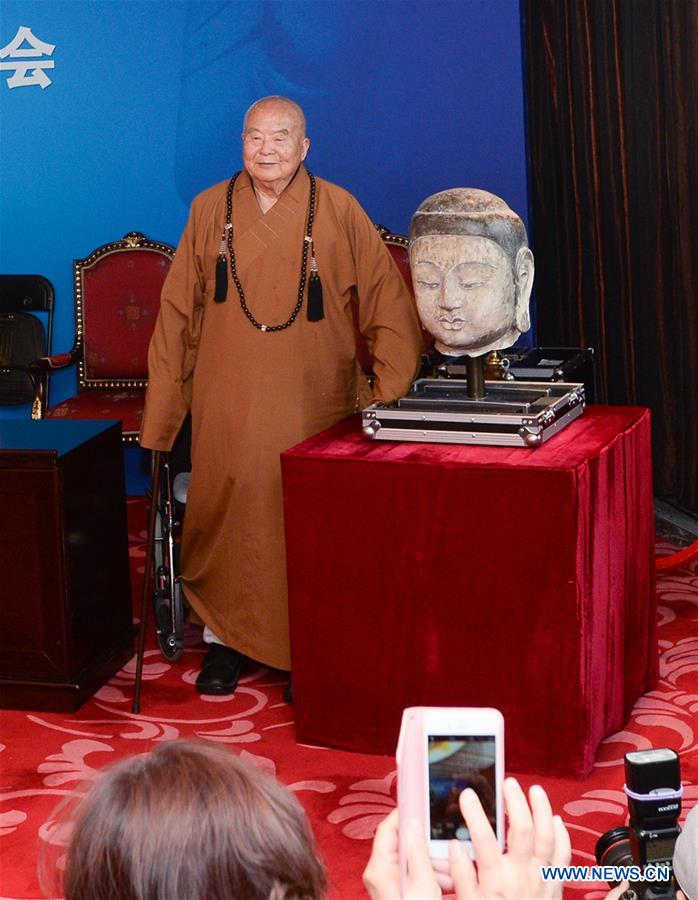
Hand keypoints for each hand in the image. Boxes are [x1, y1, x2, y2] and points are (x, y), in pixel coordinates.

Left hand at [363, 808, 440, 898]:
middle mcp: (378, 873)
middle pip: (400, 843)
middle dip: (424, 843)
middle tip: (441, 845)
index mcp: (379, 868)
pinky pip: (409, 870)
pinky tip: (442, 879)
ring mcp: (385, 881)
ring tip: (447, 867)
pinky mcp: (394, 888)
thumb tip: (415, 824)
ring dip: (429, 860)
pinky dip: (425, 872)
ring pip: (408, 857)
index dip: (404, 815)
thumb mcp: (423, 883)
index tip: (418, 805)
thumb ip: (419, 851)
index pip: (387, 828)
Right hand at [448, 777, 570, 898]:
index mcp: (496, 881)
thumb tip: (456, 847)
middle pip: (523, 830)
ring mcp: (541, 879)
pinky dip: (562, 835)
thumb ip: (461, 877)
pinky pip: (564, 857)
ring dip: (542, 810)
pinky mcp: (554, 886)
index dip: (475, 814)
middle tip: (508, 784)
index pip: (484, 840)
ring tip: (535, 790)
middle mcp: (521, 876)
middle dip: (516, 802)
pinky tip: (555, 820)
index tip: (468, 795)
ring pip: (548, 837)